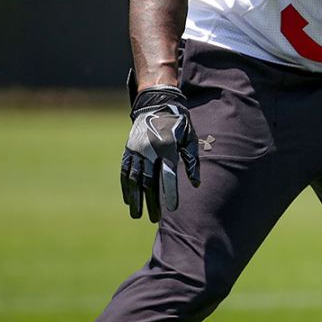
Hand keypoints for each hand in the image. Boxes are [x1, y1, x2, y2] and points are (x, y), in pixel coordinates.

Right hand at [121, 84, 200, 222]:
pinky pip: (125, 170)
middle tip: (155, 219)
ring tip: (137, 215)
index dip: (170, 192)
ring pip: (134, 178)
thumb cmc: (178, 123)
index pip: (168, 174)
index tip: (173, 208)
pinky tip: (128, 199)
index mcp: (167, 147)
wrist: (157, 102)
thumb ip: (192, 161)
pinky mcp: (129, 149)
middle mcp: (149, 150)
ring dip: (135, 198)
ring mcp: (136, 150)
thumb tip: (196, 184)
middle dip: (152, 201)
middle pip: (149, 181)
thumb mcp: (189, 137)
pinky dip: (126, 186)